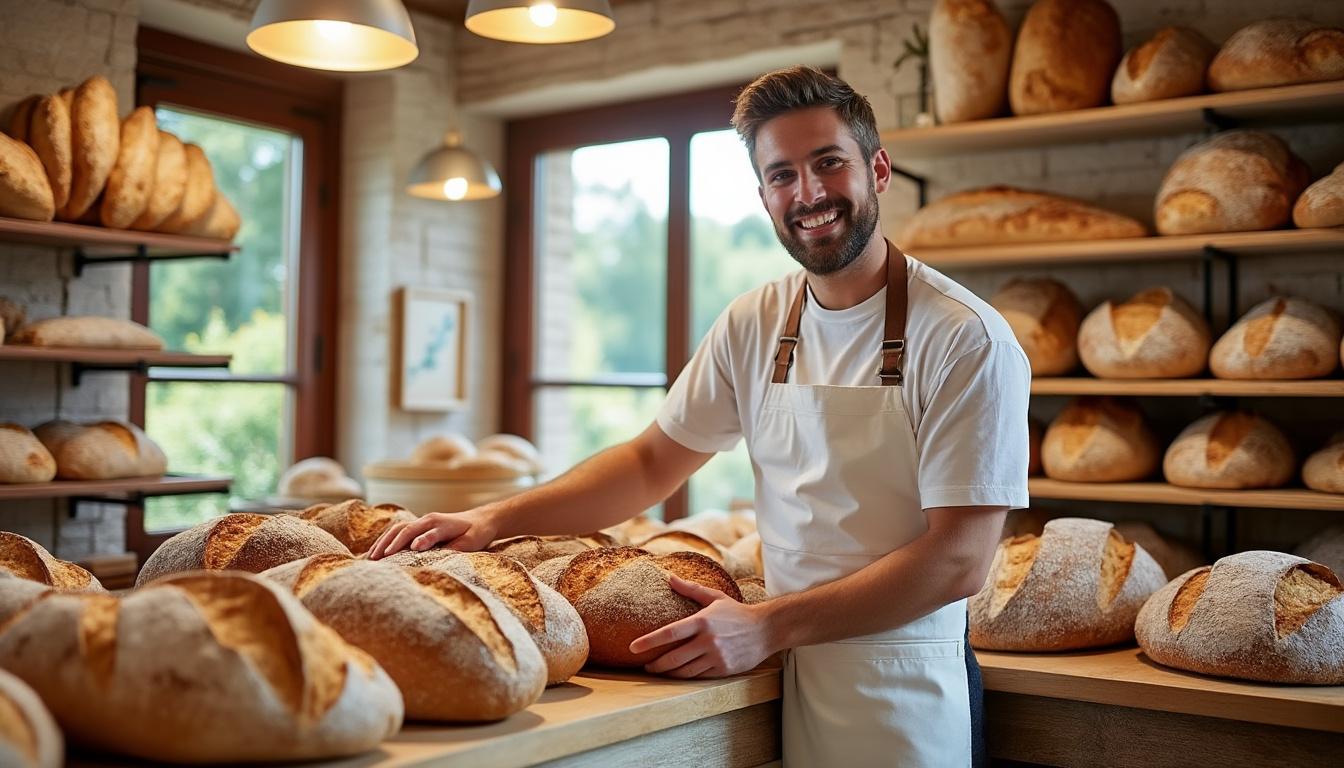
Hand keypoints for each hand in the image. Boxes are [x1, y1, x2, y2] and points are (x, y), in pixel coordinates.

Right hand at [366, 508, 496, 559]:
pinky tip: (376, 551)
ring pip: (398, 529)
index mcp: (442, 523)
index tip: (408, 551)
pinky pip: (398, 530)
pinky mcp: (419, 526)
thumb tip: (438, 554)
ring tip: (371, 557)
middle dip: (391, 544)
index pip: (427, 532)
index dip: (419, 541)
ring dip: (383, 542)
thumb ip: (455, 547)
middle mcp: (429, 520)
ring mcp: (422, 521)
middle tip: (378, 559)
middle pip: (405, 530)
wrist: (481, 519)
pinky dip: (386, 539)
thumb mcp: (471, 541)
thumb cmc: (477, 532)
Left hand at [629, 575, 773, 678]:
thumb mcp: (715, 597)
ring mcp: (716, 657)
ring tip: (659, 671)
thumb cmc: (737, 612)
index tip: (633, 648)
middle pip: (673, 658)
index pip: (669, 633)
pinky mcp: (724, 669)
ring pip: (685, 671)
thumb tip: (669, 577)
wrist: (766, 629)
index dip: (649, 642)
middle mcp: (708, 640)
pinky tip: (679, 674)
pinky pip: (699, 676)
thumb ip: (690, 589)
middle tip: (645, 667)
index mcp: (702, 621)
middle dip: (656, 665)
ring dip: (669, 674)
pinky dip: (687, 676)